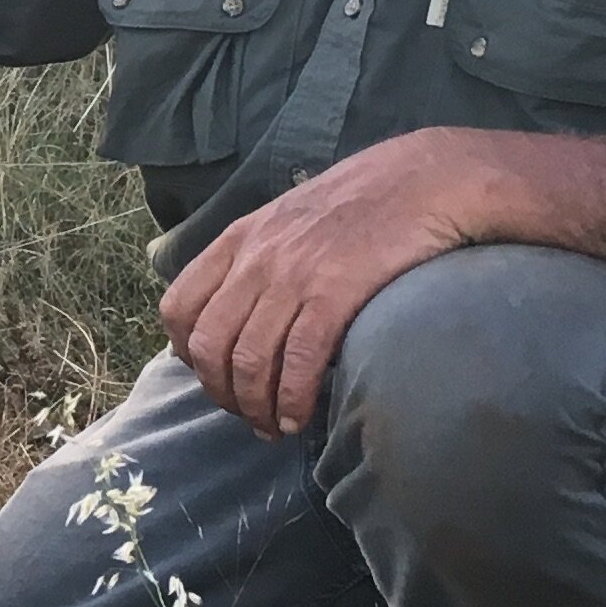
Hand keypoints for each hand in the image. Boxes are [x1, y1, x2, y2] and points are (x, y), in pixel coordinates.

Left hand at [158, 129, 509, 436]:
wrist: (426, 178)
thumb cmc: (364, 201)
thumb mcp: (290, 217)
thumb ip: (259, 256)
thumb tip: (244, 309)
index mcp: (240, 238)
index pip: (179, 306)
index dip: (186, 353)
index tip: (212, 376)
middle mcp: (256, 258)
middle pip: (209, 345)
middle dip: (220, 393)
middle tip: (245, 415)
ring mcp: (293, 275)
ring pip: (247, 360)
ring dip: (254, 406)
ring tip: (271, 428)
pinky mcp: (335, 292)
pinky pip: (296, 360)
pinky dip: (291, 399)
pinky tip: (297, 418)